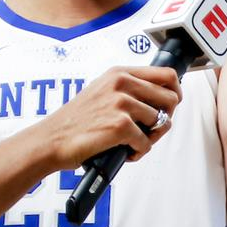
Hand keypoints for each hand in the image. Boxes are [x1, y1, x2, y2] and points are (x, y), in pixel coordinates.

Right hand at [36, 66, 180, 167]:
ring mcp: (121, 103)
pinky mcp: (120, 125)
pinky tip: (125, 152)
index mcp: (119, 73)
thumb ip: (128, 90)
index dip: (175, 92)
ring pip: (160, 122)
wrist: (51, 140)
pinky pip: (146, 143)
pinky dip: (138, 152)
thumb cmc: (75, 121)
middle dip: (165, 118)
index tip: (169, 106)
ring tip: (132, 143)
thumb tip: (160, 99)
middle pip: (171, 98)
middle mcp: (121, 84)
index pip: (166, 74)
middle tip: (150, 129)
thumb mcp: (101, 92)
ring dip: (150, 138)